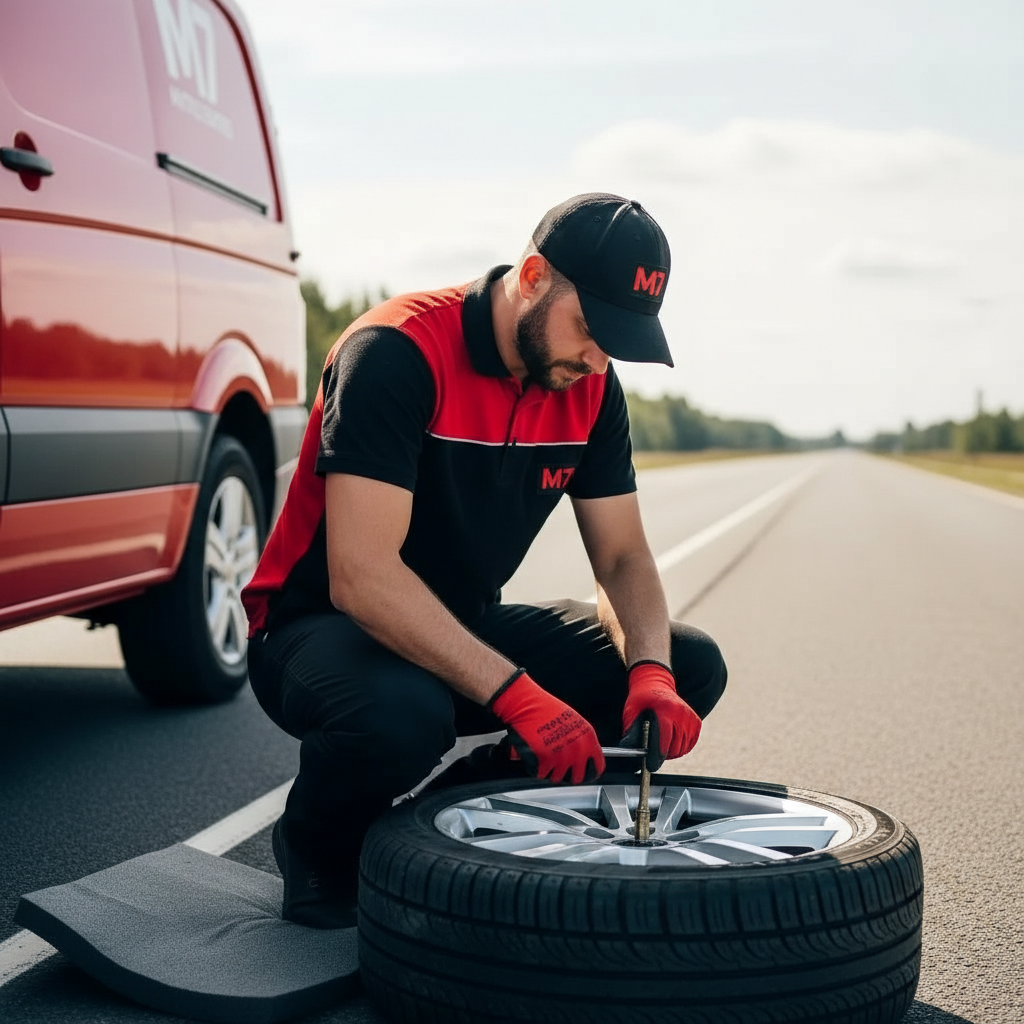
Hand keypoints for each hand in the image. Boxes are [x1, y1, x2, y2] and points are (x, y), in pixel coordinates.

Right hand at [489, 671, 604, 784]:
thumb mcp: (572, 720)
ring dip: (550, 772)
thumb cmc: (545, 708)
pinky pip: (541, 773)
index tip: (585, 775)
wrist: (525, 703)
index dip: (590, 773)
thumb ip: (580, 739)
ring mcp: (562, 754)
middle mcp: (577, 748)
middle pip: (578, 777)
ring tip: (543, 760)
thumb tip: (581, 755)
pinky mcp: (545, 758)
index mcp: (587, 737)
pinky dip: (536, 769)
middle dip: (568, 776)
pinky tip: (534, 756)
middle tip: (559, 771)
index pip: (597, 766)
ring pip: (558, 777)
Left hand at [621, 661, 700, 770]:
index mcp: (665, 709)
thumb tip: (628, 749)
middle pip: (675, 746)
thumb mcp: (631, 711)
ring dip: (673, 752)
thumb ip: (631, 730)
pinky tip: (672, 744)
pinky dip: (683, 747)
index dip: (659, 753)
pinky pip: (691, 743)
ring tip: (663, 748)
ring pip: (684, 747)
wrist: (655, 683)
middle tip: (655, 755)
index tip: (652, 763)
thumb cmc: (641, 698)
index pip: (665, 738)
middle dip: (665, 754)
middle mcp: (681, 712)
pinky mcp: (696, 720)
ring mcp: (690, 716)